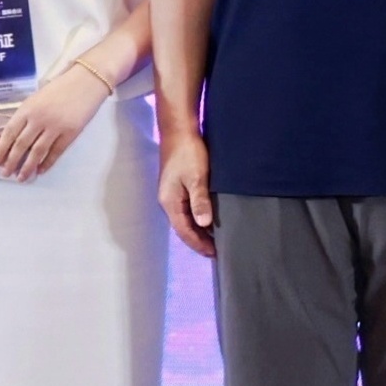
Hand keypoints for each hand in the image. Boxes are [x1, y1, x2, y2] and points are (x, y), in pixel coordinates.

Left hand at [0, 62, 107, 182]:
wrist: (87, 80)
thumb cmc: (60, 88)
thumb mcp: (36, 98)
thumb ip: (26, 115)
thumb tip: (14, 137)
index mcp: (27, 109)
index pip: (9, 133)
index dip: (0, 150)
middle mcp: (38, 119)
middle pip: (21, 145)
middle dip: (11, 162)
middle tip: (6, 174)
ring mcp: (55, 127)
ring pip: (37, 152)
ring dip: (28, 167)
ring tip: (22, 177)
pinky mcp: (71, 132)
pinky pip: (56, 152)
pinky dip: (47, 163)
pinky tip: (41, 170)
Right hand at [157, 127, 217, 258]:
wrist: (179, 131)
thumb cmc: (188, 152)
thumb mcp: (197, 177)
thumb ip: (199, 201)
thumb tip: (203, 224)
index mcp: (170, 202)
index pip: (184, 231)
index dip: (198, 244)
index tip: (214, 254)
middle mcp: (168, 201)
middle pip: (183, 228)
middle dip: (198, 241)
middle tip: (217, 252)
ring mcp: (172, 194)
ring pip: (185, 219)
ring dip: (198, 230)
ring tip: (214, 240)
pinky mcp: (178, 187)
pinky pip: (188, 209)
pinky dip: (198, 218)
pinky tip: (209, 219)